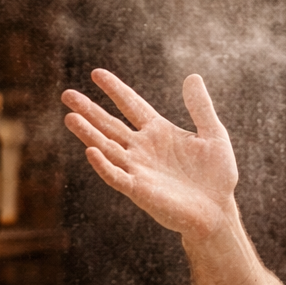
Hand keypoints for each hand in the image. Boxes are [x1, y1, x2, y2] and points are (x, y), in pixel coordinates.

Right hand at [62, 70, 237, 240]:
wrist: (218, 211)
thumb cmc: (217, 176)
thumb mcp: (214, 135)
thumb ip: (201, 108)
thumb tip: (192, 76)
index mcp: (159, 132)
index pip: (131, 105)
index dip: (115, 90)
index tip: (96, 73)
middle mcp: (143, 148)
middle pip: (110, 125)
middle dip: (89, 110)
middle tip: (67, 94)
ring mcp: (138, 169)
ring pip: (107, 148)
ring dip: (88, 134)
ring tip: (70, 117)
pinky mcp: (139, 190)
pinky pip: (116, 176)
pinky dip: (103, 165)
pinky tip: (91, 151)